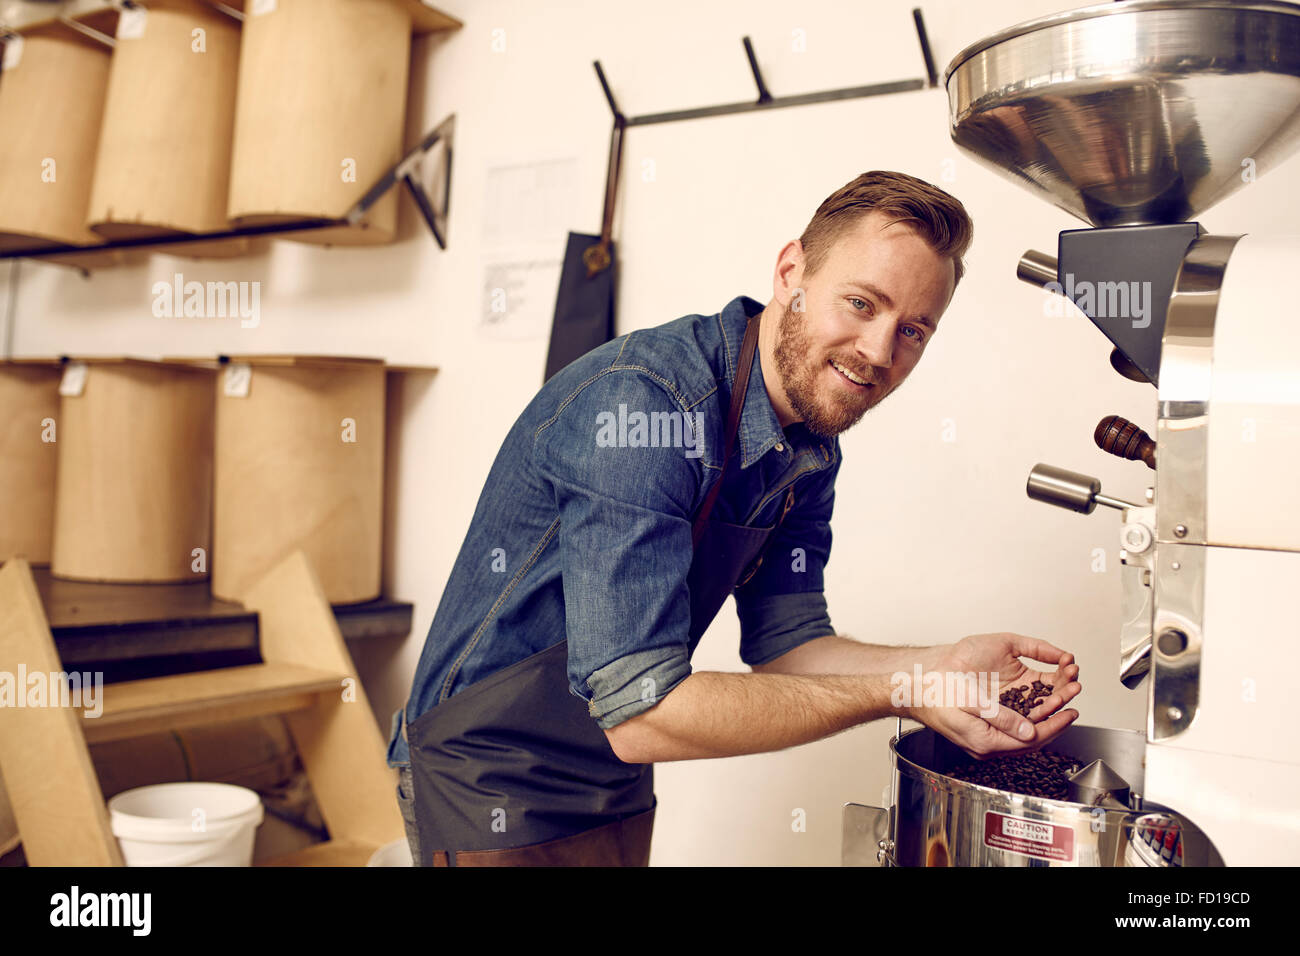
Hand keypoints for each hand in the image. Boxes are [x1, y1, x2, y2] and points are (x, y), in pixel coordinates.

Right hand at [907, 633, 1080, 759]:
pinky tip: (1047, 685)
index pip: (1032, 739)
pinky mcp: (992, 711)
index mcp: (988, 741)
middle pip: (1036, 729)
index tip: (1072, 711)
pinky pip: (1020, 709)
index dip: (1055, 725)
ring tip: (1067, 682)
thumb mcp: (969, 702)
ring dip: (1050, 700)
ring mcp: (994, 724)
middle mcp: (994, 736)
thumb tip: (1029, 732)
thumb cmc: (935, 693)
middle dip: (1058, 708)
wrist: (916, 683)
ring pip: (1031, 718)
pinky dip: (1037, 696)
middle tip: (1074, 689)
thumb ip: (1001, 718)